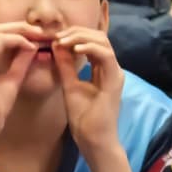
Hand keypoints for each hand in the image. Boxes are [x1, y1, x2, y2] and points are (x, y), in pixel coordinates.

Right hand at [0, 22, 46, 144]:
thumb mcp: (11, 79)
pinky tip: (32, 46)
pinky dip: (17, 40)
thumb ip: (19, 61)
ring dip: (20, 30)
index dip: (18, 32)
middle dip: (21, 27)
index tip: (40, 36)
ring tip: (40, 35)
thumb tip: (32, 45)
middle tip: (43, 31)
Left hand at [53, 27, 124, 158]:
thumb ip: (66, 67)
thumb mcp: (70, 86)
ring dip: (82, 38)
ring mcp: (115, 72)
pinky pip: (106, 56)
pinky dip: (90, 49)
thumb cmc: (84, 117)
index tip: (55, 38)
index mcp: (103, 69)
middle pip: (100, 37)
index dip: (75, 35)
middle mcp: (112, 67)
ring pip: (104, 42)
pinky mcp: (115, 79)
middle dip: (78, 32)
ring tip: (64, 41)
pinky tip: (75, 49)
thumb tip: (58, 46)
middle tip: (58, 36)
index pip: (93, 42)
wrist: (94, 138)